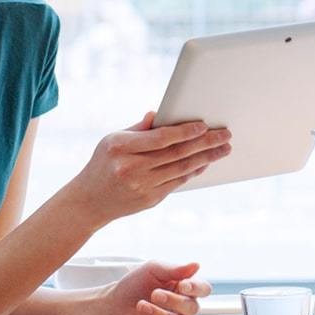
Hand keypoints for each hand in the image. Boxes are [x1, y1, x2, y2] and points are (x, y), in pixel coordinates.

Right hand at [70, 112, 230, 223]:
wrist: (88, 201)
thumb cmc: (103, 163)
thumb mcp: (113, 140)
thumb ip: (140, 128)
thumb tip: (161, 113)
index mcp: (121, 147)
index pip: (161, 137)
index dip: (185, 131)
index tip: (204, 125)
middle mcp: (131, 167)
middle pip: (177, 153)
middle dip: (206, 143)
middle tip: (225, 135)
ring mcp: (141, 186)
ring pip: (182, 168)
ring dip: (207, 158)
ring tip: (223, 149)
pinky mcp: (150, 199)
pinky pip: (178, 182)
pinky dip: (194, 171)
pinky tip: (205, 163)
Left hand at [107, 261, 212, 314]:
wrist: (113, 306)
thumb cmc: (134, 286)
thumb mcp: (153, 270)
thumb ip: (175, 269)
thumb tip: (196, 265)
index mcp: (185, 289)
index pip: (203, 289)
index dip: (195, 288)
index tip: (182, 286)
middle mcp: (185, 308)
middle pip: (193, 308)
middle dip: (172, 301)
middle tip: (154, 294)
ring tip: (142, 307)